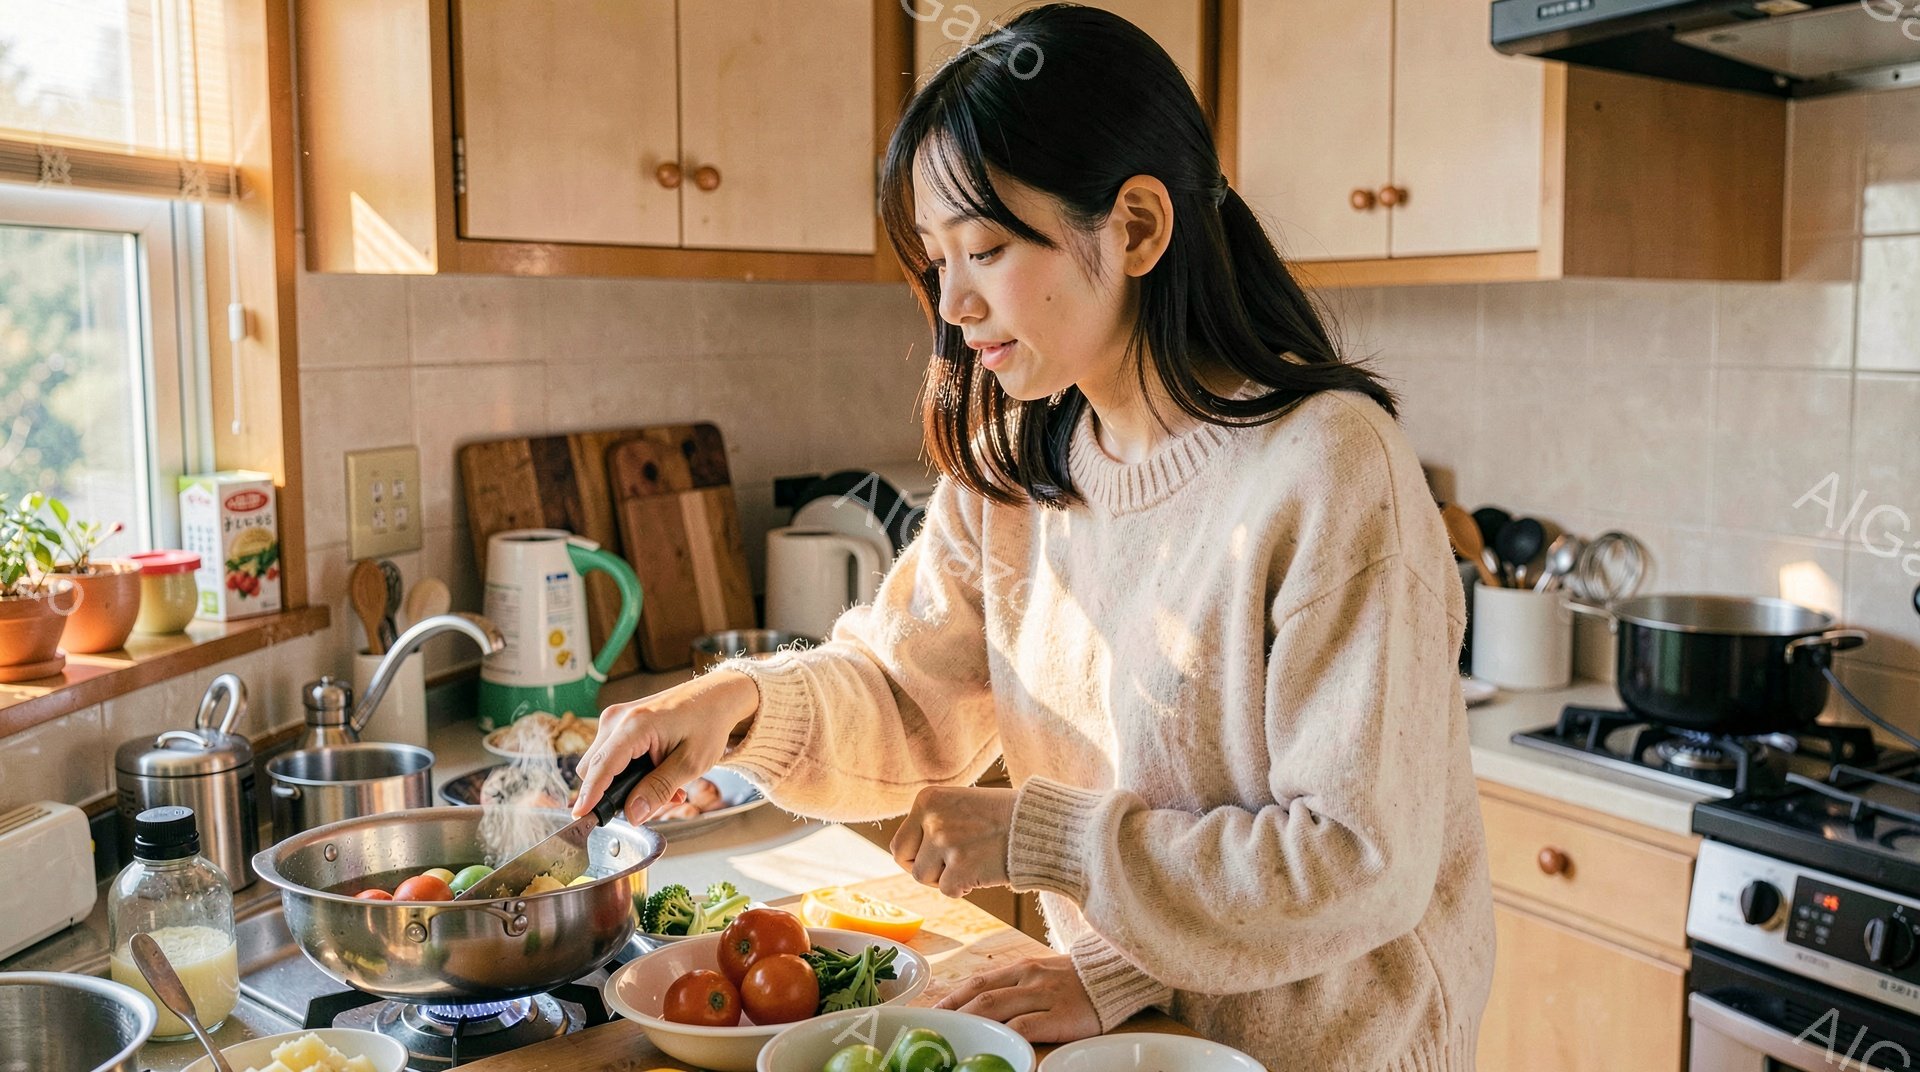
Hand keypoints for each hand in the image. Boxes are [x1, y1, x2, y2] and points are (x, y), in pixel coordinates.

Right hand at [571, 670, 757, 824]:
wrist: (715, 696)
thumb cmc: (708, 724)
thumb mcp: (691, 764)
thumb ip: (659, 789)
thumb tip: (633, 814)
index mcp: (635, 725)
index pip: (601, 766)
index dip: (590, 794)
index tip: (580, 816)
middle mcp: (617, 718)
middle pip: (593, 768)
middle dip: (616, 793)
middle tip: (656, 801)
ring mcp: (616, 719)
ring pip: (600, 764)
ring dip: (624, 783)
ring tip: (665, 787)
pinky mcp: (618, 723)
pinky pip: (611, 755)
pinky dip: (627, 771)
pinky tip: (657, 773)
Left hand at [889, 785, 1014, 897]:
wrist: (1037, 824)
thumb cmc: (1001, 816)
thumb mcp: (958, 803)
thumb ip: (933, 821)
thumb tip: (907, 853)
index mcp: (927, 799)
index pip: (899, 841)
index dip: (915, 855)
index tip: (934, 856)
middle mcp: (932, 818)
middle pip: (904, 860)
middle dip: (923, 869)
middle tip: (945, 868)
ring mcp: (946, 842)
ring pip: (923, 878)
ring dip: (944, 878)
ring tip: (969, 863)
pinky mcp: (962, 867)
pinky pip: (948, 890)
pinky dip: (963, 888)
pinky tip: (981, 871)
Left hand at [934, 956, 1101, 1043]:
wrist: (1119, 975)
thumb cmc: (1079, 981)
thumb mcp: (1044, 975)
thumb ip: (1017, 987)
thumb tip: (986, 1004)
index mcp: (1022, 968)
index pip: (978, 982)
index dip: (952, 997)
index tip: (933, 1012)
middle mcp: (1028, 978)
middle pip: (981, 996)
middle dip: (954, 1013)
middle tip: (934, 1029)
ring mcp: (1045, 996)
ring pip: (997, 1008)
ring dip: (972, 1023)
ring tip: (954, 1038)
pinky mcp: (1062, 1016)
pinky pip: (1027, 1026)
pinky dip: (1007, 1036)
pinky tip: (995, 1045)